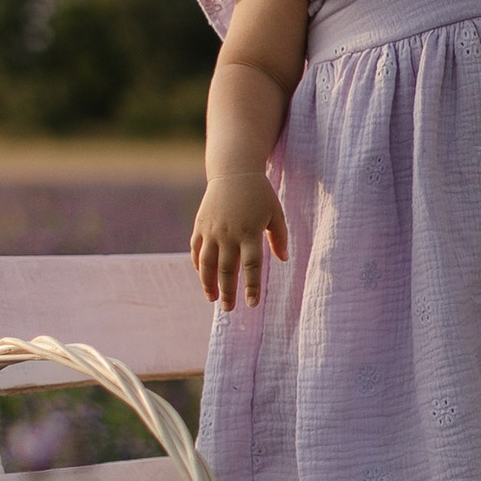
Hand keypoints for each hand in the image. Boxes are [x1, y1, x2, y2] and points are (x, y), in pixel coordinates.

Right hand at [191, 171, 289, 311]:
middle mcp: (229, 234)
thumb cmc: (260, 193)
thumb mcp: (276, 213)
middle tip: (229, 309)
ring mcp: (211, 231)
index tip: (251, 304)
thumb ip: (280, 237)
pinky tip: (203, 278)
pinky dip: (199, 266)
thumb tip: (283, 260)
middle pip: (227, 270)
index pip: (251, 266)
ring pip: (207, 264)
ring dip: (208, 284)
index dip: (251, 286)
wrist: (234, 171)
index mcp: (250, 232)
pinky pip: (197, 251)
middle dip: (228, 292)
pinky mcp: (200, 226)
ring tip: (213, 299)